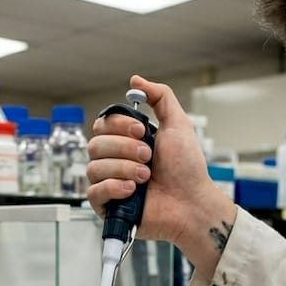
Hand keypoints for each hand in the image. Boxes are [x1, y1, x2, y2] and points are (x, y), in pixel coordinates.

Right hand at [87, 75, 237, 275]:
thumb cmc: (187, 169)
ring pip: (94, 167)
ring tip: (145, 177)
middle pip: (95, 144)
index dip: (119, 126)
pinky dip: (113, 187)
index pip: (103, 124)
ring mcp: (110, 183)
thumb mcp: (178, 124)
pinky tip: (132, 190)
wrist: (192, 203)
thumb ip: (160, 97)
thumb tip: (135, 80)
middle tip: (148, 157)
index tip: (142, 131)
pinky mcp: (107, 206)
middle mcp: (115, 160)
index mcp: (127, 141)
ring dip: (124, 169)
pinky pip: (93, 191)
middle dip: (125, 149)